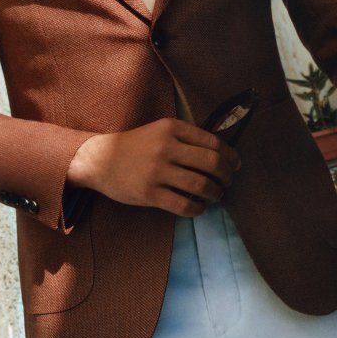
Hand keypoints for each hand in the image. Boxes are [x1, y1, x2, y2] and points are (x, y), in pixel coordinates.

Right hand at [67, 118, 240, 216]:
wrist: (100, 159)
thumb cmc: (135, 145)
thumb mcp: (160, 131)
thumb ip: (186, 138)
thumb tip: (222, 154)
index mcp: (171, 128)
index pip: (213, 142)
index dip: (231, 156)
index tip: (236, 165)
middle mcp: (166, 147)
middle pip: (212, 163)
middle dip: (227, 176)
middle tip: (228, 183)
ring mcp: (157, 171)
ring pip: (201, 185)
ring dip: (216, 193)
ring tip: (217, 196)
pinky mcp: (149, 193)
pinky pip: (183, 205)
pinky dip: (198, 209)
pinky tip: (199, 208)